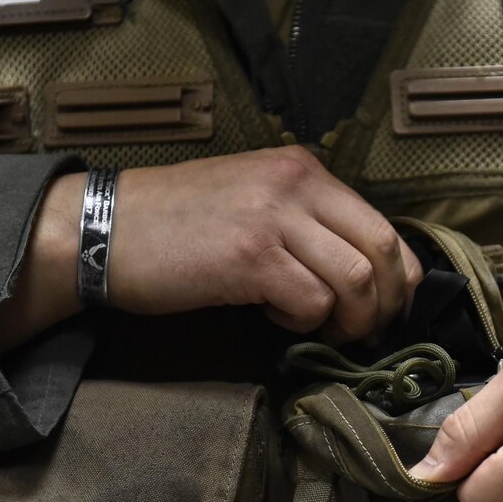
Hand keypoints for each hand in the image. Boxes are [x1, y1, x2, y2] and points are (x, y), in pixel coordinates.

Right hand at [109, 146, 422, 342]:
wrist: (105, 229)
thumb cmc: (176, 221)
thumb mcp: (252, 197)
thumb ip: (305, 218)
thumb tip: (358, 270)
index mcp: (301, 168)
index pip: (382, 225)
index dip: (397, 278)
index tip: (387, 310)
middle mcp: (295, 183)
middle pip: (380, 251)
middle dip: (385, 305)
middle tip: (365, 333)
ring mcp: (273, 218)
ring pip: (354, 280)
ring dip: (347, 320)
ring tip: (320, 330)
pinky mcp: (249, 257)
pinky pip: (311, 303)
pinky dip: (304, 324)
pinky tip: (275, 319)